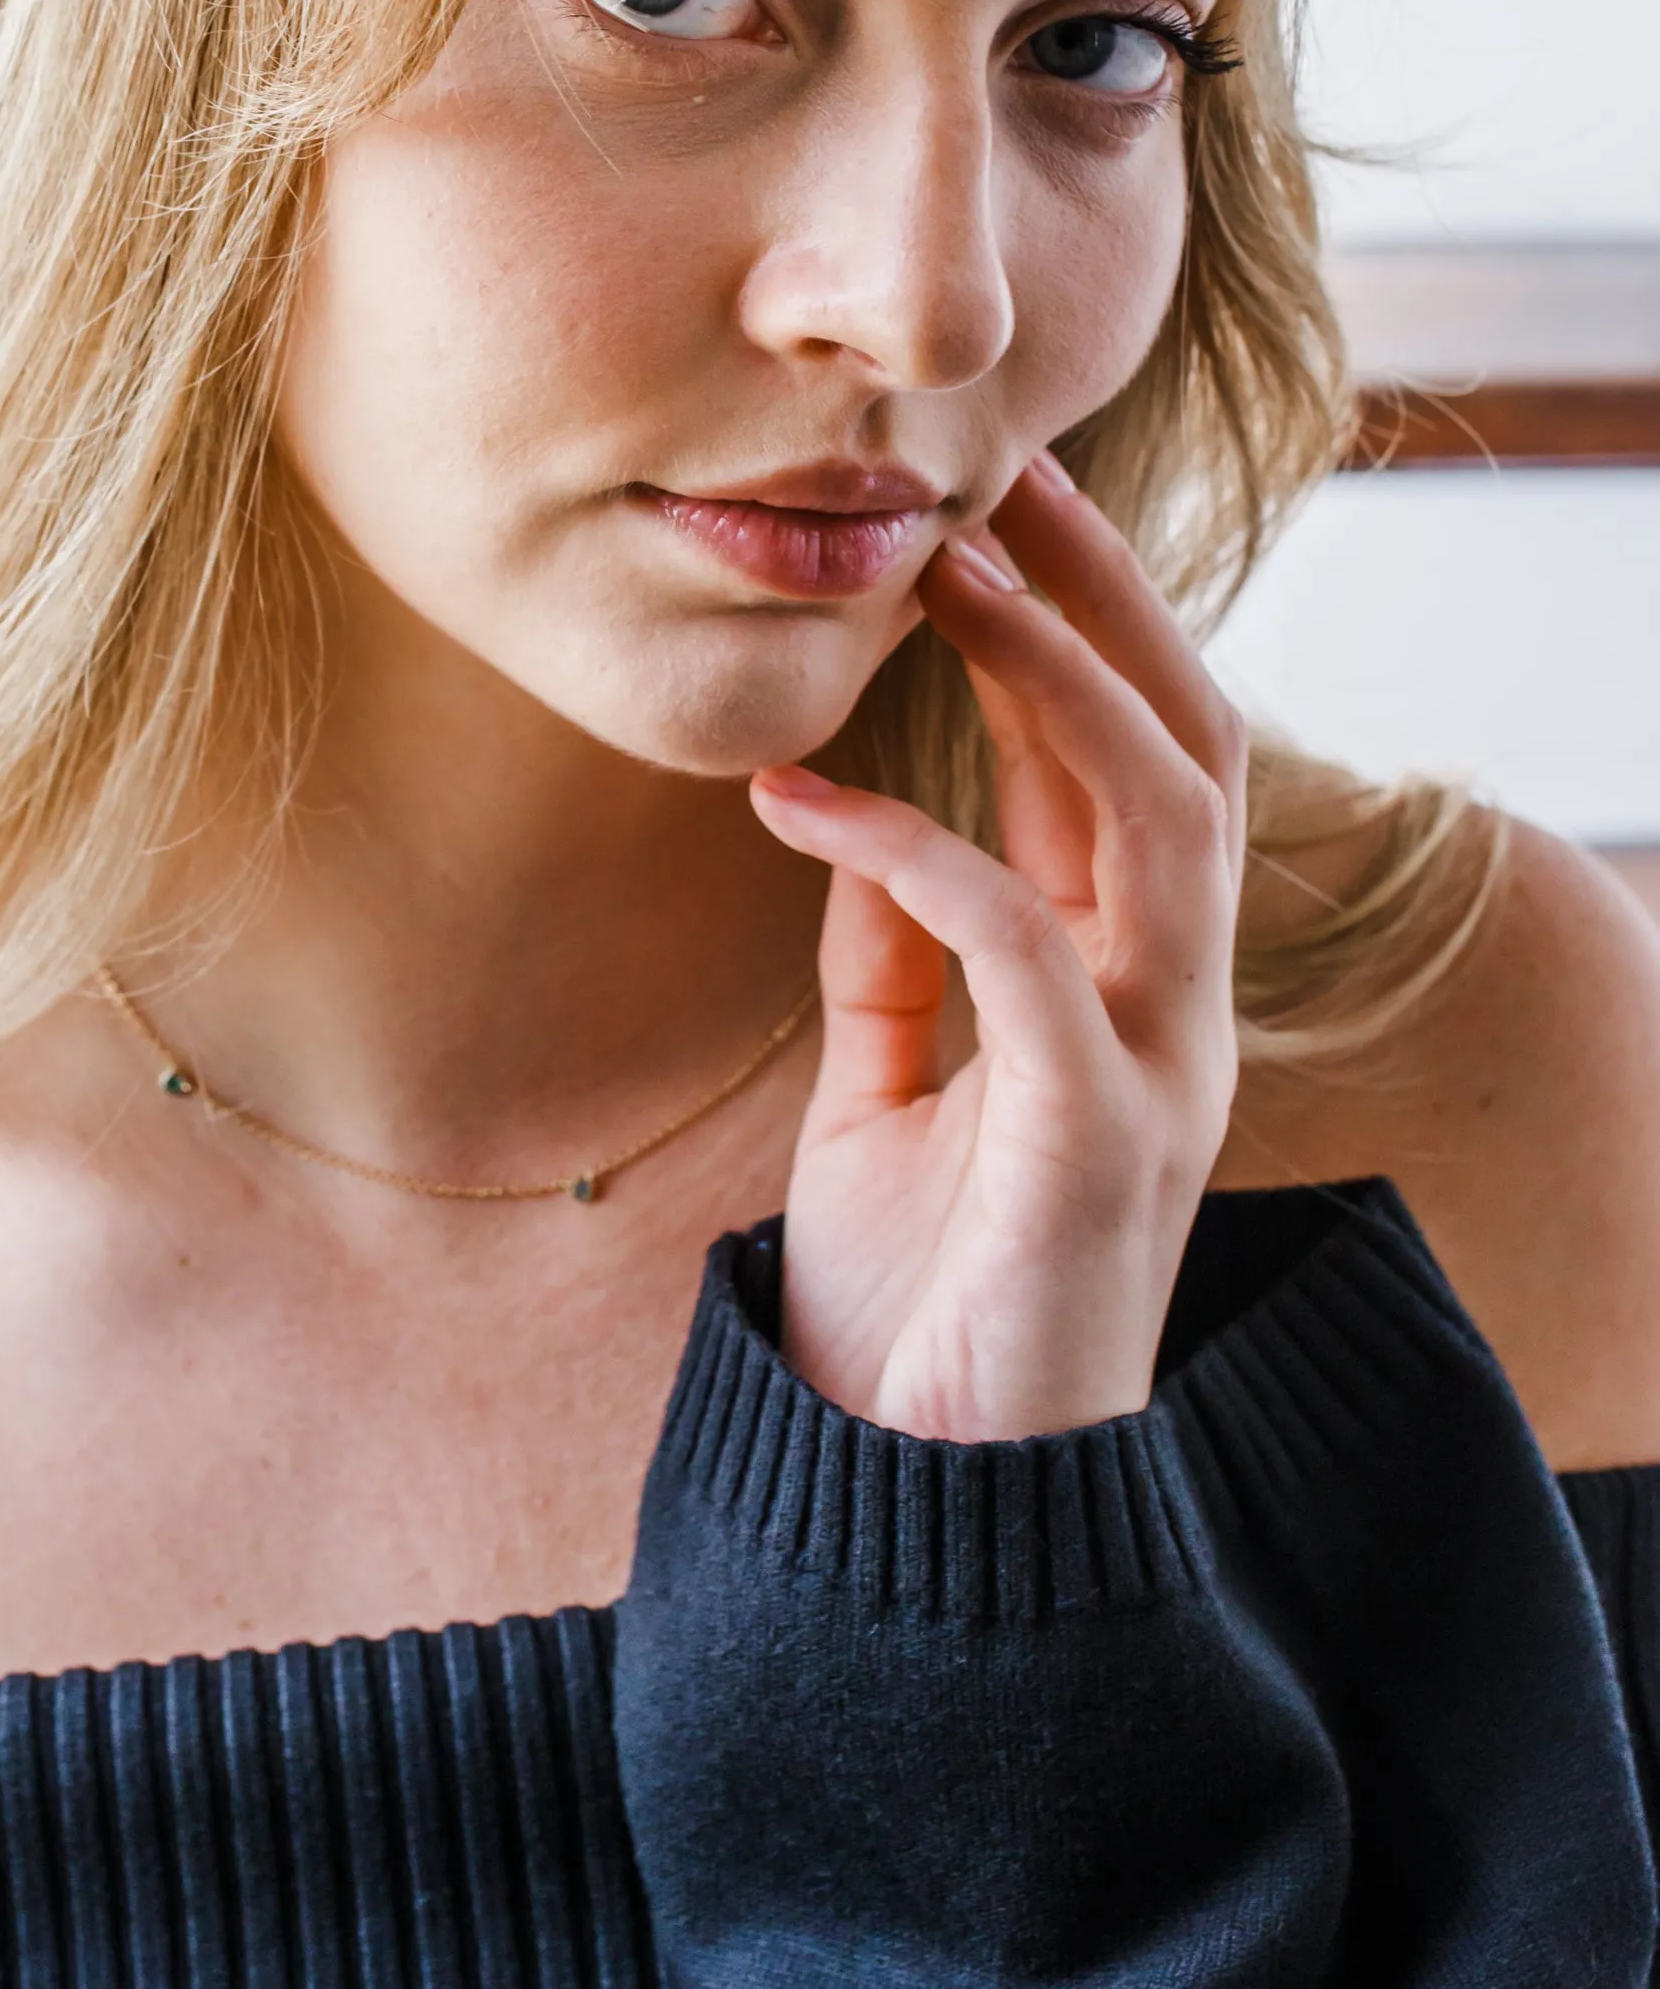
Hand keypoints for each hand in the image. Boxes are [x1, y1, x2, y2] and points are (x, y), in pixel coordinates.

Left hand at [751, 449, 1246, 1442]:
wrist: (927, 1515)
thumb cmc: (915, 1307)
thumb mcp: (889, 1099)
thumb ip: (895, 964)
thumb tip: (850, 818)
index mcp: (1126, 988)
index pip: (1127, 760)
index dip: (1071, 623)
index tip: (982, 504)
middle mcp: (1172, 1012)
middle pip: (1182, 746)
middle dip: (1097, 598)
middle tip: (992, 472)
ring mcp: (1152, 1076)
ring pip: (1153, 817)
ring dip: (1048, 676)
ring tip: (938, 575)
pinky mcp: (1096, 1148)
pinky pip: (1026, 950)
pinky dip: (919, 854)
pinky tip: (807, 801)